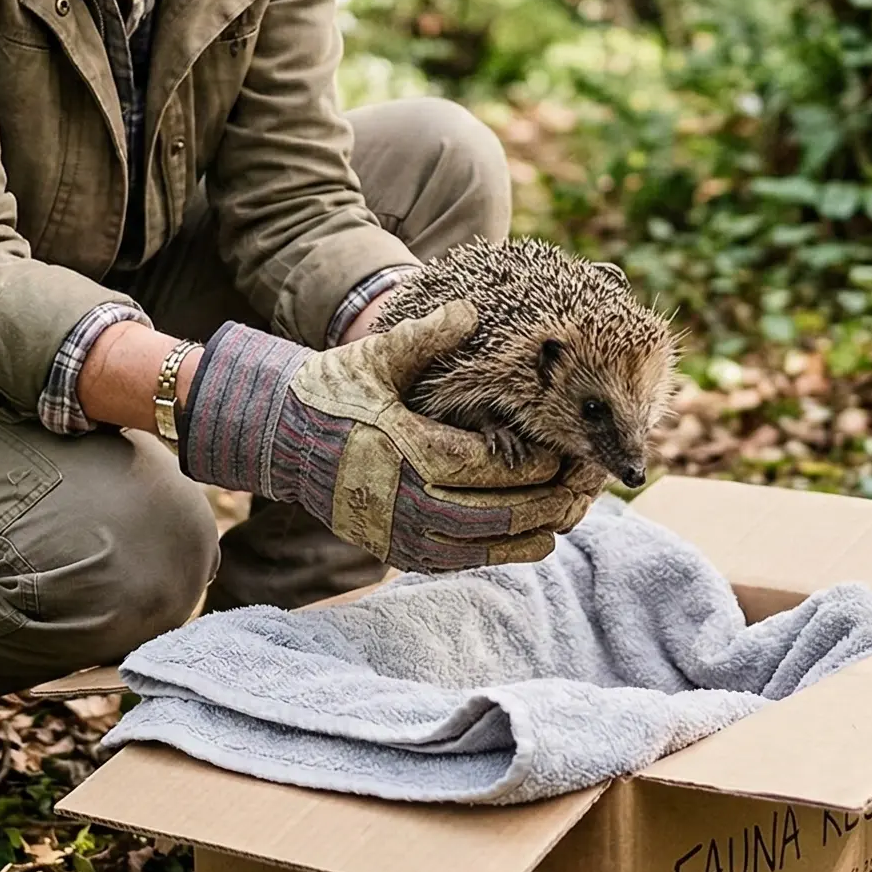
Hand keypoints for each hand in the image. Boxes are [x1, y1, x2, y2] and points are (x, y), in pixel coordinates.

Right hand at [180, 302, 596, 570]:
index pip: (501, 467)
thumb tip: (471, 310)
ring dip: (537, 532)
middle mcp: (412, 504)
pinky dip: (504, 551)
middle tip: (585, 487)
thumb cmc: (337, 392)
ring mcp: (405, 536)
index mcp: (414, 453)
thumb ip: (428, 336)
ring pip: (491, 546)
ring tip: (568, 510)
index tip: (570, 451)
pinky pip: (465, 561)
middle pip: (506, 515)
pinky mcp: (400, 554)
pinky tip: (533, 534)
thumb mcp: (378, 356)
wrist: (286, 440)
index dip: (544, 463)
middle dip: (553, 502)